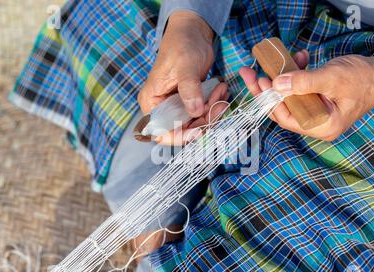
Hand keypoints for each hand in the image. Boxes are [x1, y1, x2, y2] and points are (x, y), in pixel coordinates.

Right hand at [138, 11, 228, 144]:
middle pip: (182, 128)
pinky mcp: (191, 100)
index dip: (180, 136)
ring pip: (196, 121)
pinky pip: (203, 111)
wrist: (193, 32)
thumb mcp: (185, 67)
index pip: (161, 131)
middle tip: (220, 105)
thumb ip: (189, 90)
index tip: (200, 131)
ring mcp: (177, 104)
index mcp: (152, 101)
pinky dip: (214, 104)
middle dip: (203, 120)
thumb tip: (195, 111)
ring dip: (212, 111)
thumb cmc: (182, 45)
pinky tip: (222, 91)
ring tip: (222, 91)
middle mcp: (162, 106)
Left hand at [240, 51, 373, 140]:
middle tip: (252, 73)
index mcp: (322, 126)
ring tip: (275, 61)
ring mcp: (317, 112)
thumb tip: (276, 85)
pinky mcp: (318, 101)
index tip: (259, 82)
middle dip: (268, 90)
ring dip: (282, 79)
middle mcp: (317, 123)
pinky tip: (298, 59)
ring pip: (289, 98)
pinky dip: (296, 75)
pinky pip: (299, 90)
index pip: (286, 118)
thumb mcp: (332, 78)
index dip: (270, 101)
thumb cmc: (363, 79)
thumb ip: (304, 82)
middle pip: (284, 109)